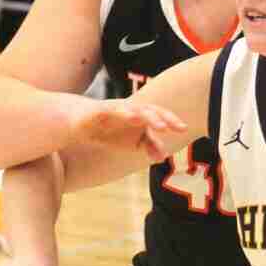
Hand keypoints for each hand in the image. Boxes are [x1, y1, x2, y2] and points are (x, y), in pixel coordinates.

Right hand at [69, 100, 186, 162]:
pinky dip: (125, 113)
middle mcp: (132, 109)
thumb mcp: (132, 142)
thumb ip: (149, 146)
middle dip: (162, 118)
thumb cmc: (111, 131)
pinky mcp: (103, 110)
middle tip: (171, 128)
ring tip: (158, 126)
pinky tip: (132, 118)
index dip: (172, 120)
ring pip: (136, 109)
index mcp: (141, 116)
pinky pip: (115, 111)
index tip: (183, 129)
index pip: (160, 116)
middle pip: (151, 110)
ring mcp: (118, 108)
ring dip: (147, 116)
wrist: (81, 124)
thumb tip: (163, 157)